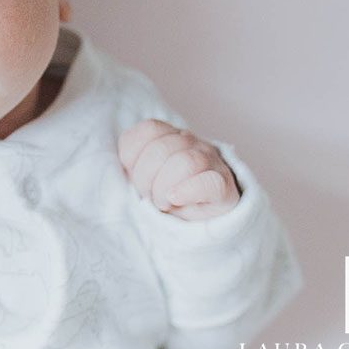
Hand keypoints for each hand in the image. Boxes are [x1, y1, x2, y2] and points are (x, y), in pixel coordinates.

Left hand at [118, 119, 240, 220]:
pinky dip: (187, 191)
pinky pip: (208, 182)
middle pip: (161, 149)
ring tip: (164, 202)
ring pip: (184, 162)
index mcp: (169, 135)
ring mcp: (210, 161)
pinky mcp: (223, 185)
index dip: (134, 156)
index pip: (148, 129)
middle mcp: (190, 142)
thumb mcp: (141, 175)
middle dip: (145, 179)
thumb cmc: (163, 194)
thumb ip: (132, 162)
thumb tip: (124, 166)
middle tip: (149, 196)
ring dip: (164, 188)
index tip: (134, 177)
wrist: (198, 219)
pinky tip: (176, 199)